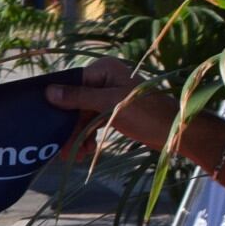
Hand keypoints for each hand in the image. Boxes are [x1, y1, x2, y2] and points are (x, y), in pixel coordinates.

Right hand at [44, 57, 170, 156]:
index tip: (46, 123)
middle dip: (68, 127)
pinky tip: (86, 151)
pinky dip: (87, 136)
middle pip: (74, 102)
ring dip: (76, 135)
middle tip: (59, 149)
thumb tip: (48, 91)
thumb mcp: (109, 105)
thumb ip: (79, 97)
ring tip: (74, 156)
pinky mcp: (114, 111)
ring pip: (82, 115)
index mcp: (104, 70)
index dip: (58, 104)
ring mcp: (109, 95)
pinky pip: (92, 121)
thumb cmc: (147, 114)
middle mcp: (105, 79)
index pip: (70, 84)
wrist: (178, 132)